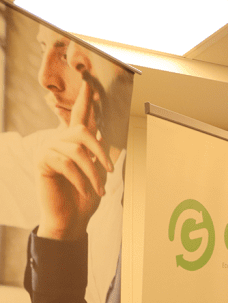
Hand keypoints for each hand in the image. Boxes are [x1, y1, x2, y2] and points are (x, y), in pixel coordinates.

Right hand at [36, 74, 112, 241]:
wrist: (71, 219)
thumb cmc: (85, 197)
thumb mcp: (97, 172)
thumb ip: (97, 152)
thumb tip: (100, 131)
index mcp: (73, 142)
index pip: (78, 117)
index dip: (84, 101)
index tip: (90, 83)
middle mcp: (59, 141)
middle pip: (81, 132)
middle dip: (100, 152)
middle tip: (109, 171)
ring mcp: (48, 150)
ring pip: (77, 151)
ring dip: (93, 173)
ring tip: (99, 190)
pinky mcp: (42, 162)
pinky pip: (66, 163)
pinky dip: (80, 179)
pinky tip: (84, 190)